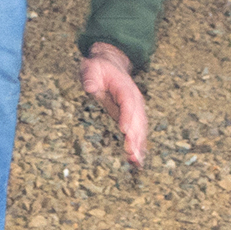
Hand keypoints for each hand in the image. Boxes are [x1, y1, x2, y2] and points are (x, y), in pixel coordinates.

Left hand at [78, 42, 146, 168]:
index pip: (128, 103)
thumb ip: (90, 78)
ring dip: (139, 146)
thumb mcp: (90, 69)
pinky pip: (138, 133)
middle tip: (132, 154)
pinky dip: (139, 146)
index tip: (124, 131)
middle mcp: (134, 101)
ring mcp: (136, 110)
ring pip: (140, 129)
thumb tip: (90, 88)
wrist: (109, 66)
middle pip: (138, 120)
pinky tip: (137, 162)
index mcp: (125, 88)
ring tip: (136, 163)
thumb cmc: (98, 69)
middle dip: (135, 138)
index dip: (127, 116)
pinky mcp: (133, 118)